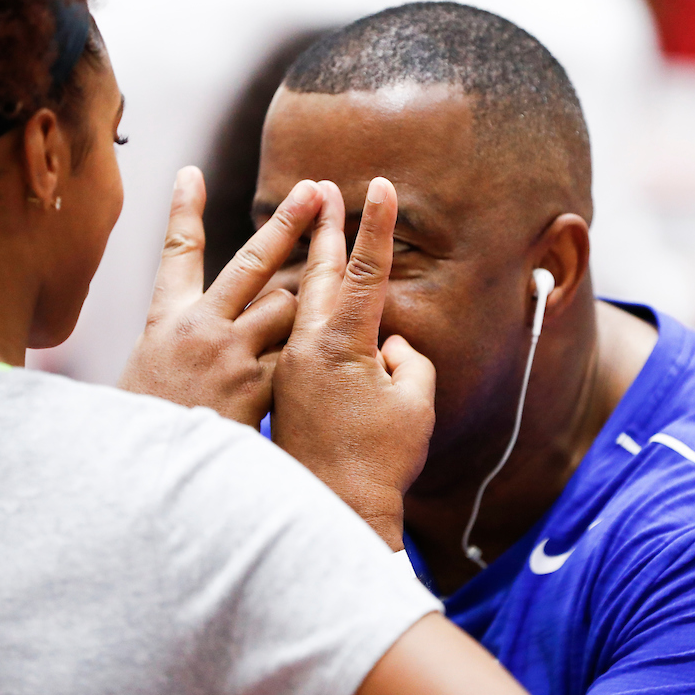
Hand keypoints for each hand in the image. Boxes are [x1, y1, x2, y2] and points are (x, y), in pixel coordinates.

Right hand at [119, 166, 322, 427]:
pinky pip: (295, 355)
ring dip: (296, 312)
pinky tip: (307, 376)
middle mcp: (198, 327)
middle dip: (286, 222)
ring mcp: (229, 354)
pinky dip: (303, 359)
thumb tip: (212, 320)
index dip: (184, 210)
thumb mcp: (150, 371)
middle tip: (313, 190)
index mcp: (165, 320)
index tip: (191, 172)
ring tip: (292, 335)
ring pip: (285, 306)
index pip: (176, 253)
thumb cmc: (150, 426)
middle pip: (250, 261)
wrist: (147, 477)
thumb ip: (183, 340)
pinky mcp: (257, 385)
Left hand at [272, 178, 435, 549]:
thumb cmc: (380, 460)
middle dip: (325, 228)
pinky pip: (287, 334)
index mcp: (341, 343)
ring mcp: (288, 367)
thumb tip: (388, 346)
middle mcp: (306, 347)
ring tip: (310, 231)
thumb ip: (407, 361)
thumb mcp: (414, 404)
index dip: (375, 227)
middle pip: (318, 273)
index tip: (380, 186)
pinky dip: (294, 308)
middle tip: (325, 189)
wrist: (330, 508)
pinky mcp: (280, 388)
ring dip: (307, 263)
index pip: (365, 271)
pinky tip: (296, 300)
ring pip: (295, 301)